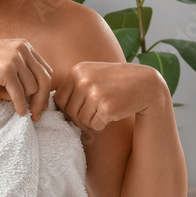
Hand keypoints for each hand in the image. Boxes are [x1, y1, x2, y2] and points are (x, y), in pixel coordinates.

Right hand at [0, 38, 52, 117]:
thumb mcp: (5, 60)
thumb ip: (22, 70)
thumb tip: (39, 95)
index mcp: (25, 45)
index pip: (45, 71)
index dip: (45, 90)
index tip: (39, 104)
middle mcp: (22, 49)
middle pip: (45, 80)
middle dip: (42, 100)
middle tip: (37, 115)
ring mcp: (15, 58)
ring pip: (32, 88)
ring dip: (23, 99)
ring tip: (4, 97)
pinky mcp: (6, 69)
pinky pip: (20, 93)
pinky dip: (21, 105)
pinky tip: (19, 112)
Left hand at [53, 61, 170, 131]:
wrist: (145, 84)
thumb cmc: (116, 82)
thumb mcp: (92, 74)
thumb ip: (74, 86)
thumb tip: (50, 106)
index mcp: (78, 71)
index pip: (59, 99)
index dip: (66, 109)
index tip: (78, 111)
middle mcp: (84, 80)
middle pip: (68, 111)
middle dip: (78, 119)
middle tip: (93, 115)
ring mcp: (95, 93)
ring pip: (80, 120)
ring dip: (90, 122)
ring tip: (102, 113)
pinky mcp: (106, 106)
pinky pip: (94, 125)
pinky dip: (101, 125)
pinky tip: (111, 114)